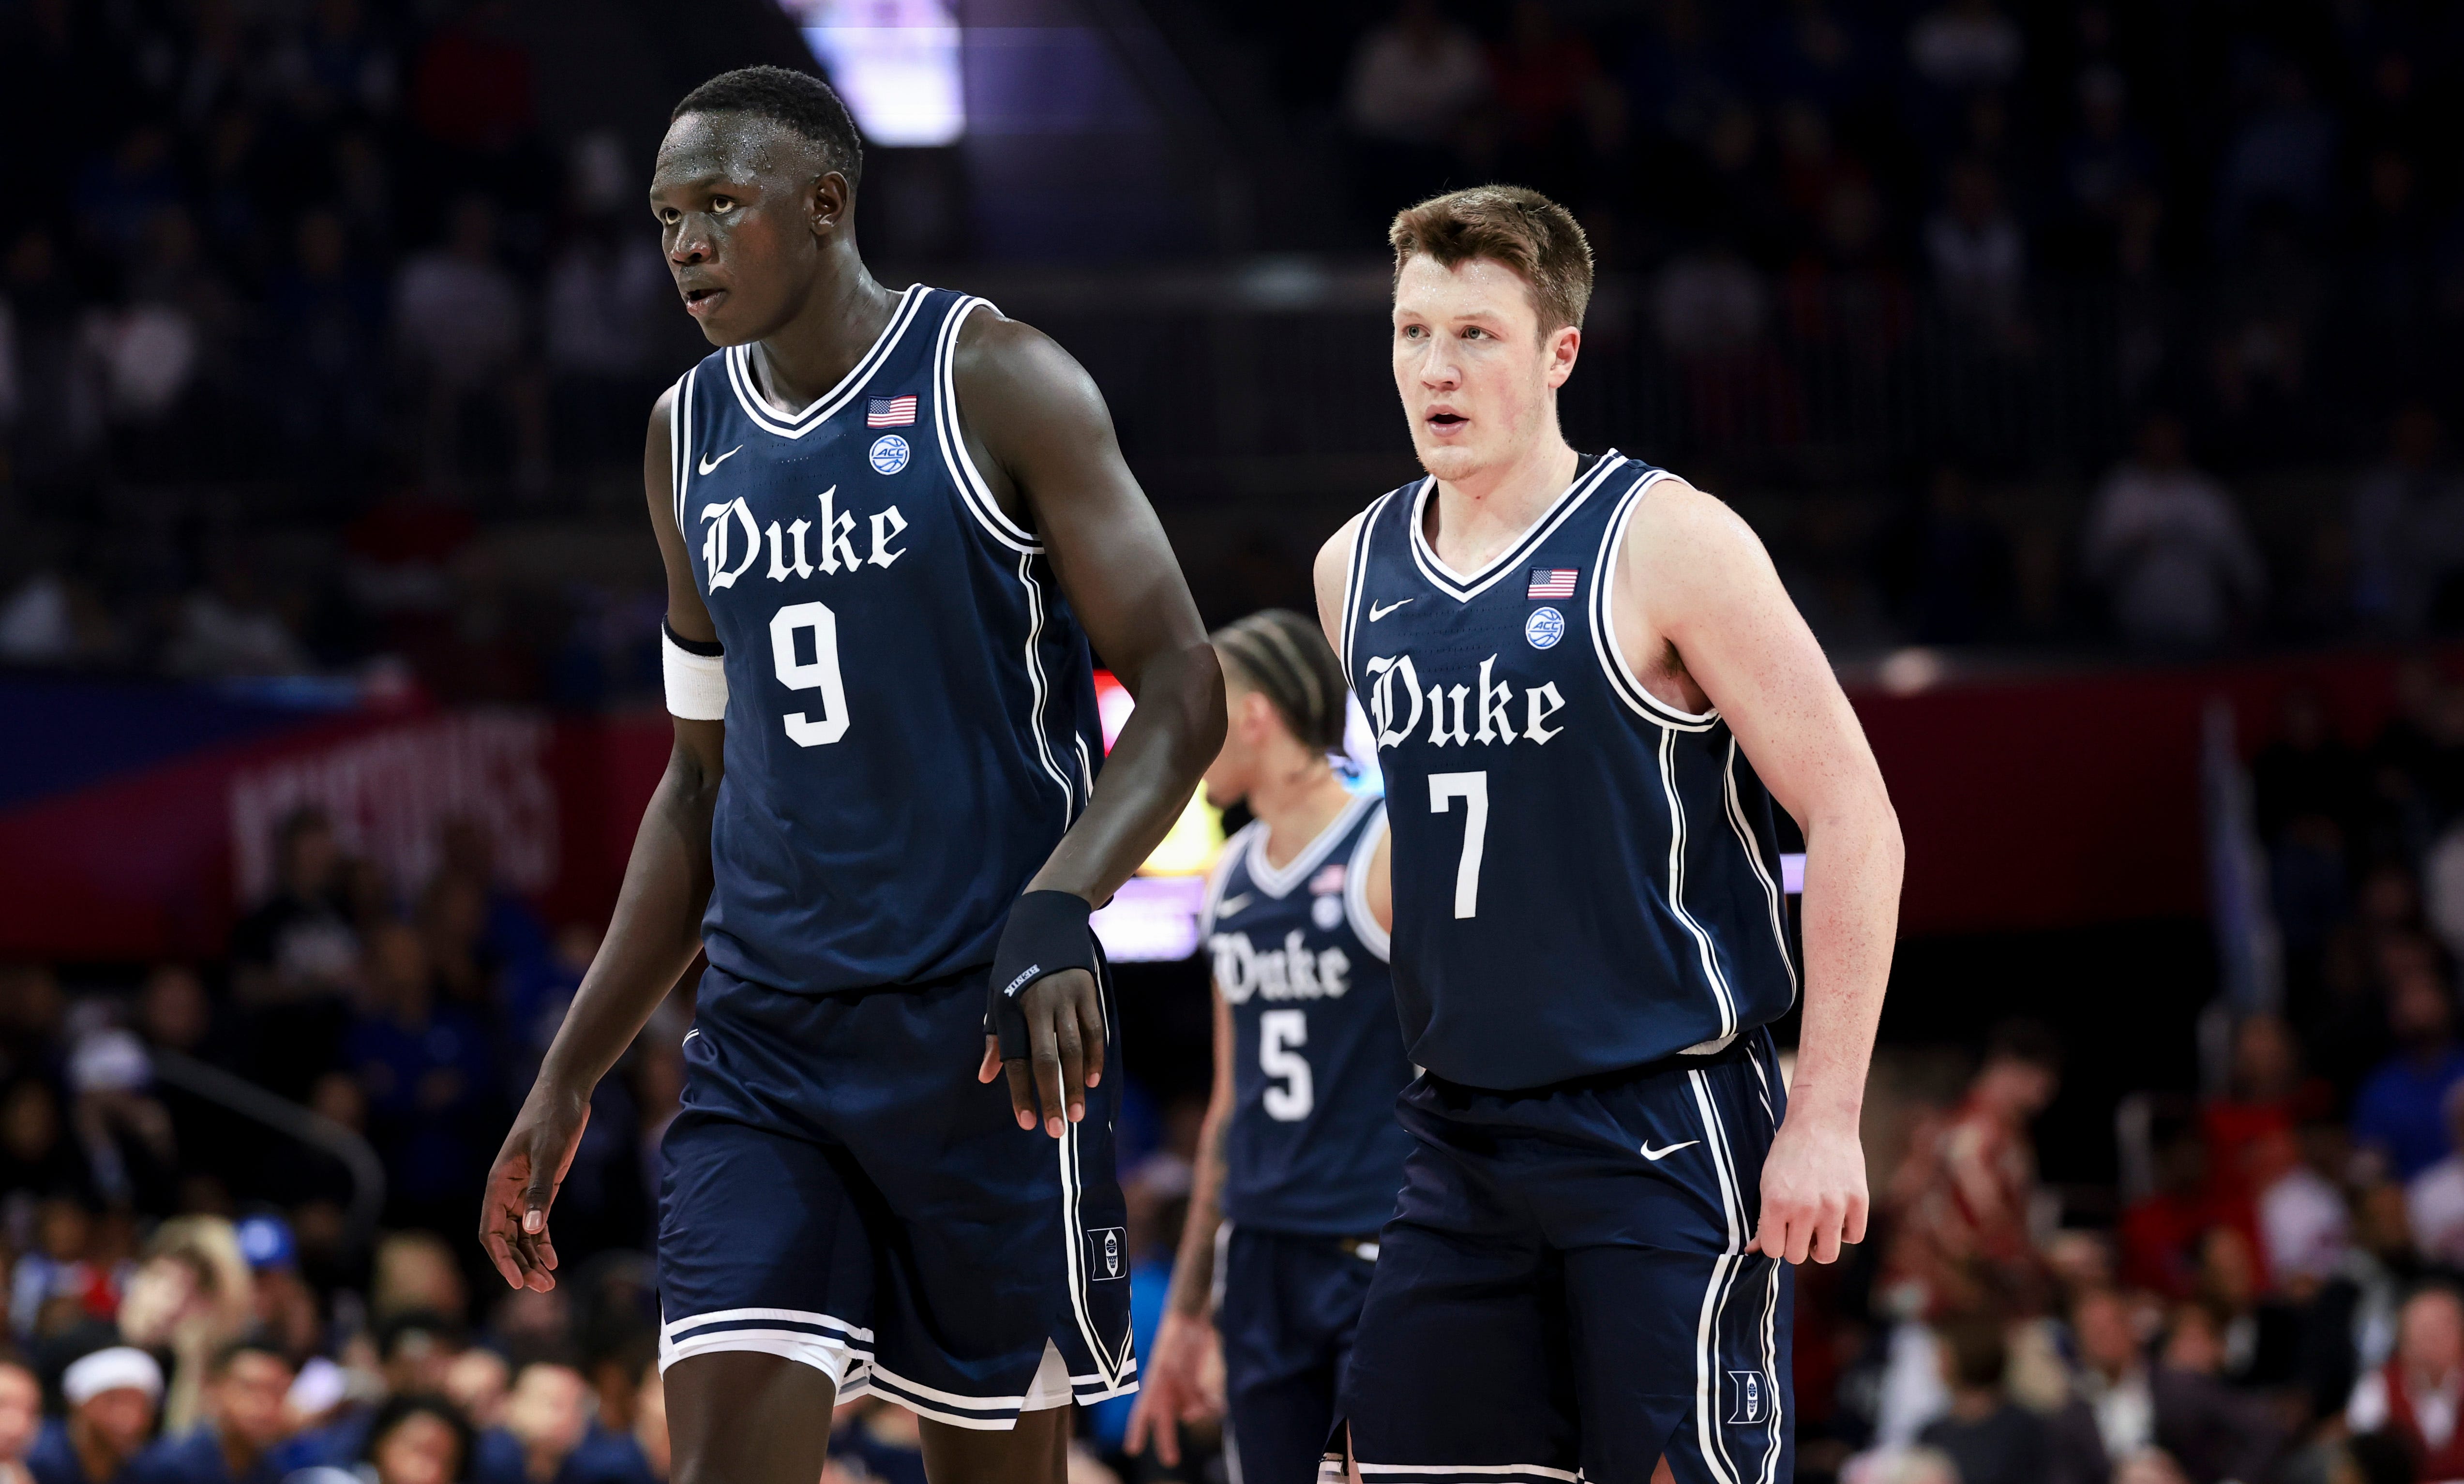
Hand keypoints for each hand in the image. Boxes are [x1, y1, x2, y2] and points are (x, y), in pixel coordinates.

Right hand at [478, 1086, 590, 1290]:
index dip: (501, 1259)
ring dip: (532, 1258)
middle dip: (520, 1265)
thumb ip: (541, 1191)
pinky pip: (538, 1222)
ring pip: (522, 1234)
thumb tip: (533, 1229)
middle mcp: (506, 1192)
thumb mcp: (550, 1153)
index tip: (516, 1282)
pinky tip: (553, 1260)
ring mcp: (524, 1190)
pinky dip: (543, 1242)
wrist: (565, 1092)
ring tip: (548, 1283)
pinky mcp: (543, 1187)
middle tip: (542, 1287)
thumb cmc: (553, 1117)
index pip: (490, 1232)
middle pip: (506, 1239)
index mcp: (498, 1184)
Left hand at [976, 968, 1105, 1137]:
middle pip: (1046, 1058)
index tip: (1026, 1121)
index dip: (1020, 1092)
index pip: (1015, 1058)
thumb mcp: (997, 993)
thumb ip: (996, 1037)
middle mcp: (1038, 1003)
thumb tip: (987, 1077)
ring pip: (1074, 1048)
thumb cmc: (1016, 962)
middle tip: (1055, 1130)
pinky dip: (1094, 1057)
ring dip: (1075, 1084)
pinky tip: (1091, 1081)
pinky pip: (1094, 1030)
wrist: (1047, 915)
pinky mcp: (1088, 990)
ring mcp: (1066, 996)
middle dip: (1051, 1096)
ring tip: (1076, 1114)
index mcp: (1010, 1006)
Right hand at [1123, 1310, 1220, 1464]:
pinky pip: (1204, 1401)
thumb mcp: (1171, 1363)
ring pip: (1190, 1411)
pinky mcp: (1197, 1383)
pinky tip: (1217, 1402)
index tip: (1132, 1450)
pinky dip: (1211, 1404)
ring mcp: (1182, 1387)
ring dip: (1199, 1413)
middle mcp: (1167, 1390)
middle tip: (1171, 1460)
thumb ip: (1178, 1390)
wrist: (1191, 1318)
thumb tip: (1190, 1416)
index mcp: (1154, 1385)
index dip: (1136, 1431)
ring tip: (1210, 1404)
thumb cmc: (1176, 1337)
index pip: (1141, 1412)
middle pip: (1165, 1421)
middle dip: (1167, 1441)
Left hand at [1751, 1110, 1867, 1264]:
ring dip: (1820, 1245)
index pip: (1773, 1250)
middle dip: (1795, 1245)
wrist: (1821, 1122)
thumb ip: (1763, 1219)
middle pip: (1797, 1256)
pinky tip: (1837, 1215)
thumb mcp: (1767, 1182)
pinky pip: (1853, 1237)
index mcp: (1776, 1203)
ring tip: (1817, 1227)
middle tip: (1797, 1228)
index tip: (1779, 1231)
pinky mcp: (1858, 1201)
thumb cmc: (1789, 1152)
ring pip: (1826, 1255)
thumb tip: (1752, 1250)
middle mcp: (1804, 1208)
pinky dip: (1845, 1231)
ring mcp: (1834, 1206)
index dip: (1775, 1243)